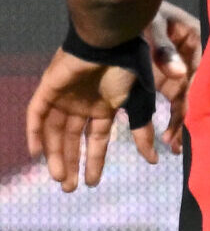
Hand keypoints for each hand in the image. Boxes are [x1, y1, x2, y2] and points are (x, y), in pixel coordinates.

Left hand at [27, 45, 145, 189]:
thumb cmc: (128, 68)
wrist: (111, 42)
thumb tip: (154, 159)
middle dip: (71, 164)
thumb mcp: (138, 104)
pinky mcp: (49, 88)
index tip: (92, 183)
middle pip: (72, 140)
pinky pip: (36, 114)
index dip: (94, 160)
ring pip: (55, 132)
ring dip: (55, 155)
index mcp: (103, 108)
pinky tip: (36, 152)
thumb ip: (142, 130)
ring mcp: (64, 98)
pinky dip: (34, 132)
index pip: (96, 140)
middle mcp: (83, 106)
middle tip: (69, 188)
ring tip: (59, 177)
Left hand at [141, 1, 201, 155]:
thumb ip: (164, 49)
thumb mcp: (150, 26)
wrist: (108, 1)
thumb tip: (182, 75)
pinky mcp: (159, 71)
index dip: (193, 97)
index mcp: (192, 38)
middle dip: (185, 116)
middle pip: (191, 88)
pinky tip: (160, 134)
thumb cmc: (134, 9)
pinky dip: (164, 113)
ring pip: (180, 95)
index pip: (198, 72)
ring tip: (173, 144)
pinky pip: (166, 95)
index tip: (187, 121)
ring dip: (176, 119)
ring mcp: (174, 63)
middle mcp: (188, 53)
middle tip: (178, 142)